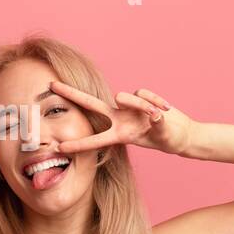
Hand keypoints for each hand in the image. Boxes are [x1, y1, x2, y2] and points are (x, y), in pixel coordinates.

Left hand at [49, 80, 190, 155]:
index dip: (78, 144)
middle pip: (91, 104)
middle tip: (52, 85)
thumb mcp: (158, 137)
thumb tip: (148, 109)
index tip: (59, 148)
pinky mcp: (142, 99)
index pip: (94, 138)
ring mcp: (130, 108)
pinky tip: (165, 109)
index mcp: (119, 134)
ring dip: (142, 105)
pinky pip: (144, 95)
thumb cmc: (166, 139)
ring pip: (126, 97)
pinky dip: (156, 102)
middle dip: (72, 94)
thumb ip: (151, 124)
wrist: (182, 135)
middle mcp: (120, 119)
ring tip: (157, 115)